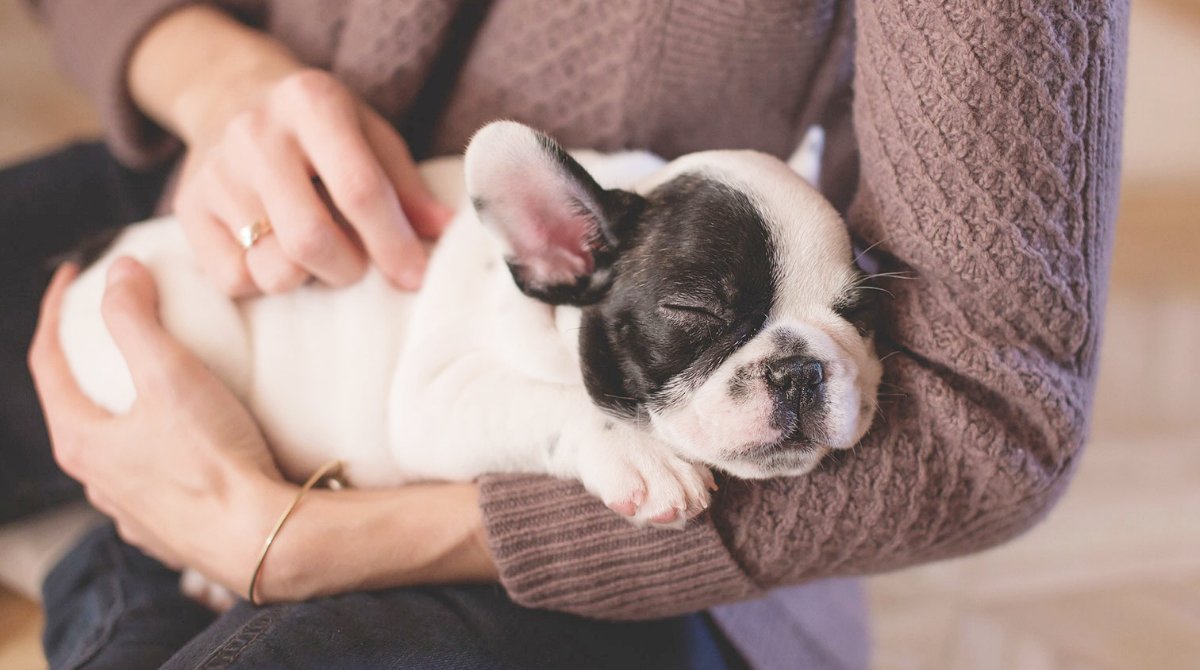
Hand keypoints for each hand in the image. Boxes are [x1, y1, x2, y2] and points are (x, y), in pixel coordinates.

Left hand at [30, 259, 497, 600]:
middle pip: (76, 406)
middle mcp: (96, 481)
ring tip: (153, 384)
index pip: (46, 362)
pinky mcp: (168, 529)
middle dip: (88, 361)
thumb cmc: (214, 460)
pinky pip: (150, 479)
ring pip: (114, 448)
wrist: (262, 538)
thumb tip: (120, 271)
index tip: (73, 276)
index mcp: (82, 441)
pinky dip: (156, 448)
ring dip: (123, 410)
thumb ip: (137, 319)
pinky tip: (185, 443)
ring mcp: (131, 509)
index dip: (55, 311)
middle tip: (113, 327)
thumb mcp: (171, 375)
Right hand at [131, 6, 453, 295]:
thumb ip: (406, 186)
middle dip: (348, 268)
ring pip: (273, 269)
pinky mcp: (187, 208)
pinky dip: (263, 280)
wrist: (230, 96)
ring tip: (314, 252)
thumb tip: (446, 232)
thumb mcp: (370, 136)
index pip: (359, 189)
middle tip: (358, 264)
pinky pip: (234, 280)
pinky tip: (273, 251)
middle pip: (310, 239)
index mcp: (312, 103)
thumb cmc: (320, 128)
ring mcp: (215, 172)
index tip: (414, 277)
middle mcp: (256, 133)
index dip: (392, 243)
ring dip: (307, 277)